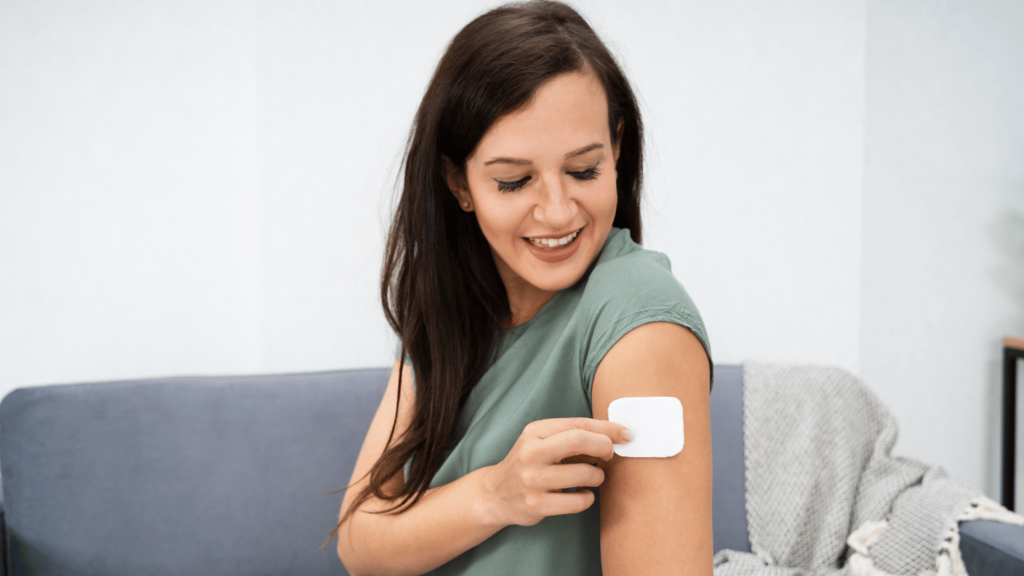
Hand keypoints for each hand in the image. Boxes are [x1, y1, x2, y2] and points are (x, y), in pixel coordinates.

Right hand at [482, 418, 631, 526]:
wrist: (495, 494)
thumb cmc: (529, 463)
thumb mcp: (541, 441)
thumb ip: (570, 436)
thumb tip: (614, 435)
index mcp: (535, 431)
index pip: (577, 425)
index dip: (607, 428)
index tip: (626, 434)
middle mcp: (531, 453)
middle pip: (578, 441)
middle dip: (604, 446)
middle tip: (610, 455)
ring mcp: (533, 480)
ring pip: (583, 474)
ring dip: (597, 476)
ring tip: (593, 477)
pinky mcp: (537, 505)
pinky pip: (578, 502)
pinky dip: (587, 498)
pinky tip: (581, 495)